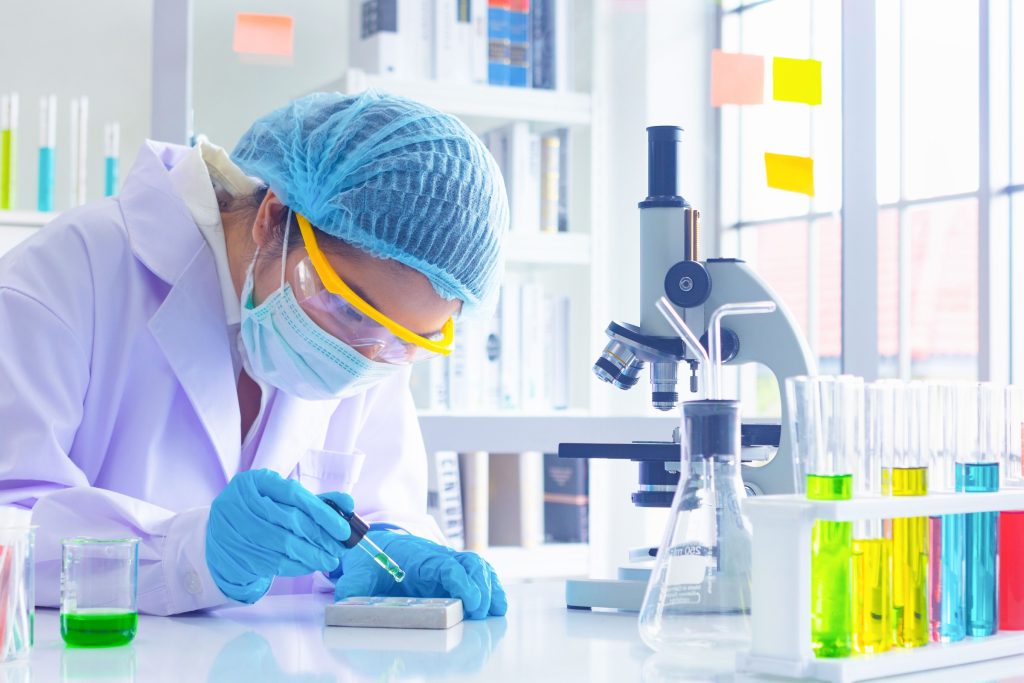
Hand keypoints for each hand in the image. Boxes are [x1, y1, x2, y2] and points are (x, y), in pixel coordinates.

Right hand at [206, 469, 351, 603]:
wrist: (221, 537)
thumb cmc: (259, 514)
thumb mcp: (281, 500)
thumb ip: (315, 501)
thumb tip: (348, 503)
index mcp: (254, 482)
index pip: (293, 495)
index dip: (322, 512)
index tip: (342, 528)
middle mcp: (241, 503)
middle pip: (290, 520)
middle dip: (320, 535)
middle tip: (340, 547)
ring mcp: (236, 530)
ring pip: (284, 544)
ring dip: (312, 554)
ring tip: (330, 559)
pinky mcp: (238, 554)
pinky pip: (275, 562)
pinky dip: (297, 565)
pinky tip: (311, 565)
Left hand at [333, 530, 507, 619]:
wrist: (372, 547)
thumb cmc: (367, 560)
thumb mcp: (355, 573)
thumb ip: (350, 587)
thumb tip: (343, 602)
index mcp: (418, 556)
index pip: (447, 565)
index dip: (462, 581)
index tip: (470, 601)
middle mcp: (438, 557)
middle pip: (470, 564)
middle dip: (481, 588)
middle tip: (481, 613)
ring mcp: (447, 564)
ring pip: (478, 568)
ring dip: (490, 587)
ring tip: (495, 610)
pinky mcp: (451, 574)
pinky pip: (477, 575)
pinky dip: (490, 587)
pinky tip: (497, 605)